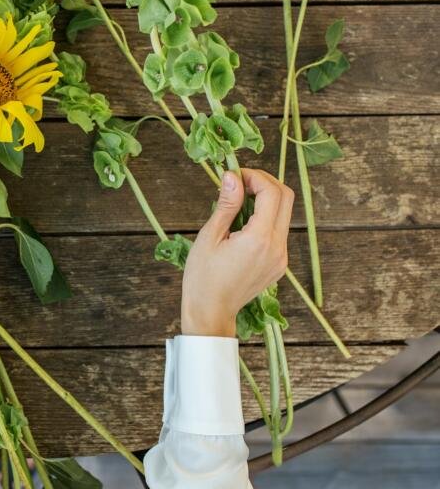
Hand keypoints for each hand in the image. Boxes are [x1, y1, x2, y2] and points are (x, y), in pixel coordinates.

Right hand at [181, 169, 293, 337]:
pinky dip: (265, 218)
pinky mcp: (279, 264)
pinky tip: (242, 223)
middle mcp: (278, 247)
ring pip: (284, 214)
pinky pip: (278, 231)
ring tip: (237, 202)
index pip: (272, 193)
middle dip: (265, 183)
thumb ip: (226, 204)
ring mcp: (281, 257)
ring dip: (265, 200)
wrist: (211, 312)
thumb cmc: (202, 277)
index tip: (234, 175)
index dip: (255, 176)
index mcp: (259, 239)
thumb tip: (232, 176)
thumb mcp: (209, 237)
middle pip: (286, 198)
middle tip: (240, 182)